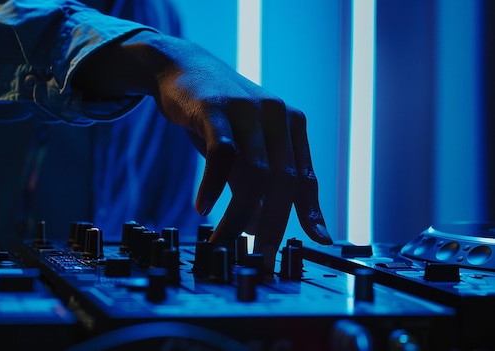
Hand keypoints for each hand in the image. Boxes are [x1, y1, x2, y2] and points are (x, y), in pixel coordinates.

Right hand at [72, 31, 332, 271]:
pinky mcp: (215, 108)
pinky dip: (212, 185)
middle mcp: (277, 115)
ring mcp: (247, 110)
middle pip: (283, 181)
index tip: (319, 241)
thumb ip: (259, 183)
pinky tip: (202, 207)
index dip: (312, 211)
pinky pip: (221, 154)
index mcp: (292, 125)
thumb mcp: (246, 147)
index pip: (306, 177)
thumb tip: (264, 228)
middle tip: (262, 257)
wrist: (184, 68)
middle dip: (274, 225)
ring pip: (254, 173)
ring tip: (223, 241)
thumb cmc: (218, 116)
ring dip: (240, 215)